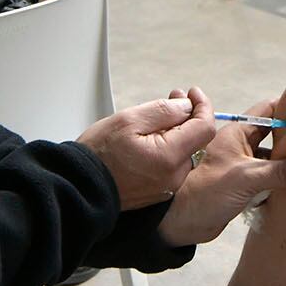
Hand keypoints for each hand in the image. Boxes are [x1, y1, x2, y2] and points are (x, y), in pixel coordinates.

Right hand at [76, 88, 216, 211]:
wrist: (80, 187)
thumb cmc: (99, 154)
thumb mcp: (129, 120)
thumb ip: (164, 111)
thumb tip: (186, 106)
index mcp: (170, 157)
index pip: (205, 128)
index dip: (202, 106)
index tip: (192, 93)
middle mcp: (174, 176)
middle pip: (196, 140)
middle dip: (189, 116)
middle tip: (174, 98)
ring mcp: (167, 186)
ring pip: (184, 152)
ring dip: (178, 131)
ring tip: (158, 117)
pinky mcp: (159, 191)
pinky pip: (173, 165)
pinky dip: (169, 148)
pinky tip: (152, 137)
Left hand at [157, 99, 285, 246]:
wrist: (181, 222)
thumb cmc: (206, 191)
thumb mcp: (247, 177)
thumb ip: (281, 172)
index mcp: (236, 133)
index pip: (267, 111)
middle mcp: (240, 147)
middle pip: (274, 136)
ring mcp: (242, 167)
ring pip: (273, 160)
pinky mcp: (244, 187)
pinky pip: (268, 180)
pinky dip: (281, 183)